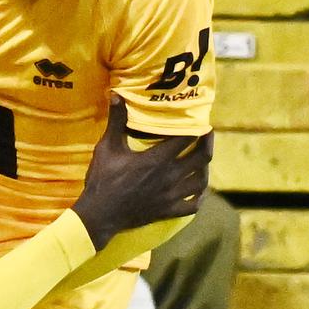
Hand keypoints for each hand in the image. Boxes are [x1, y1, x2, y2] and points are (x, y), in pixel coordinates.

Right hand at [70, 101, 211, 248]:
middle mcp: (170, 176)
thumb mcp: (107, 147)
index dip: (196, 127)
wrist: (100, 214)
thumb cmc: (103, 180)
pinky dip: (199, 197)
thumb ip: (116, 121)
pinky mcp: (168, 211)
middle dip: (207, 143)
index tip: (198, 119)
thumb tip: (117, 94)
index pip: (187, 138)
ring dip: (205, 168)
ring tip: (202, 160)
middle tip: (206, 134)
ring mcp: (171, 196)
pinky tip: (198, 190)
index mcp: (158, 159)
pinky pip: (193, 205)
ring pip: (201, 181)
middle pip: (202, 158)